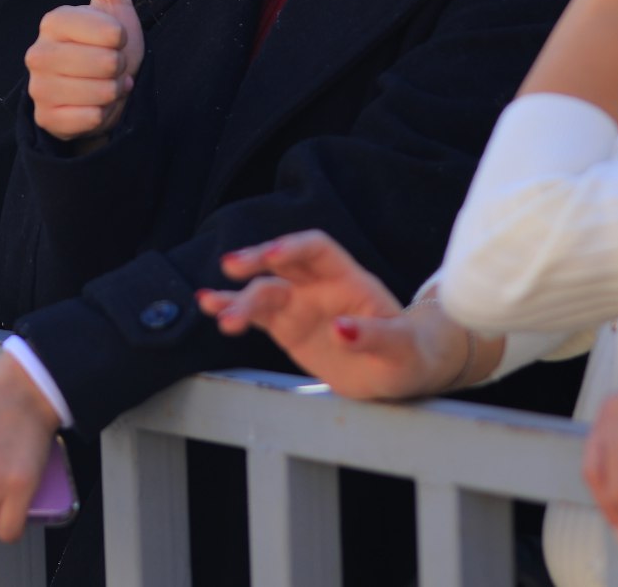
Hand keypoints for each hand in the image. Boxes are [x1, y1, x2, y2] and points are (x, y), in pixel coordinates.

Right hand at [24, 0, 143, 141]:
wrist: (98, 94)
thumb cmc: (106, 46)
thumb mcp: (112, 2)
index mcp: (52, 20)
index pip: (110, 33)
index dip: (122, 41)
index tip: (113, 42)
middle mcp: (37, 52)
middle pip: (107, 65)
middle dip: (120, 70)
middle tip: (110, 68)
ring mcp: (37, 88)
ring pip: (101, 93)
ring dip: (113, 94)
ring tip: (103, 87)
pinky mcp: (44, 119)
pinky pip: (89, 118)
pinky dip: (101, 116)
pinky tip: (93, 108)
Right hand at [200, 232, 488, 398]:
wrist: (399, 369)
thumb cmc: (408, 352)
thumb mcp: (401, 349)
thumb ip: (373, 337)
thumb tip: (340, 328)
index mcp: (349, 279)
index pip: (318, 250)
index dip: (295, 248)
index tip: (274, 257)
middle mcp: (318, 285)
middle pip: (281, 263)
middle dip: (256, 260)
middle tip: (231, 266)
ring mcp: (299, 305)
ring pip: (261, 291)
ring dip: (236, 297)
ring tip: (209, 304)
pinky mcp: (286, 328)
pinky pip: (255, 315)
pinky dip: (231, 310)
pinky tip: (211, 308)